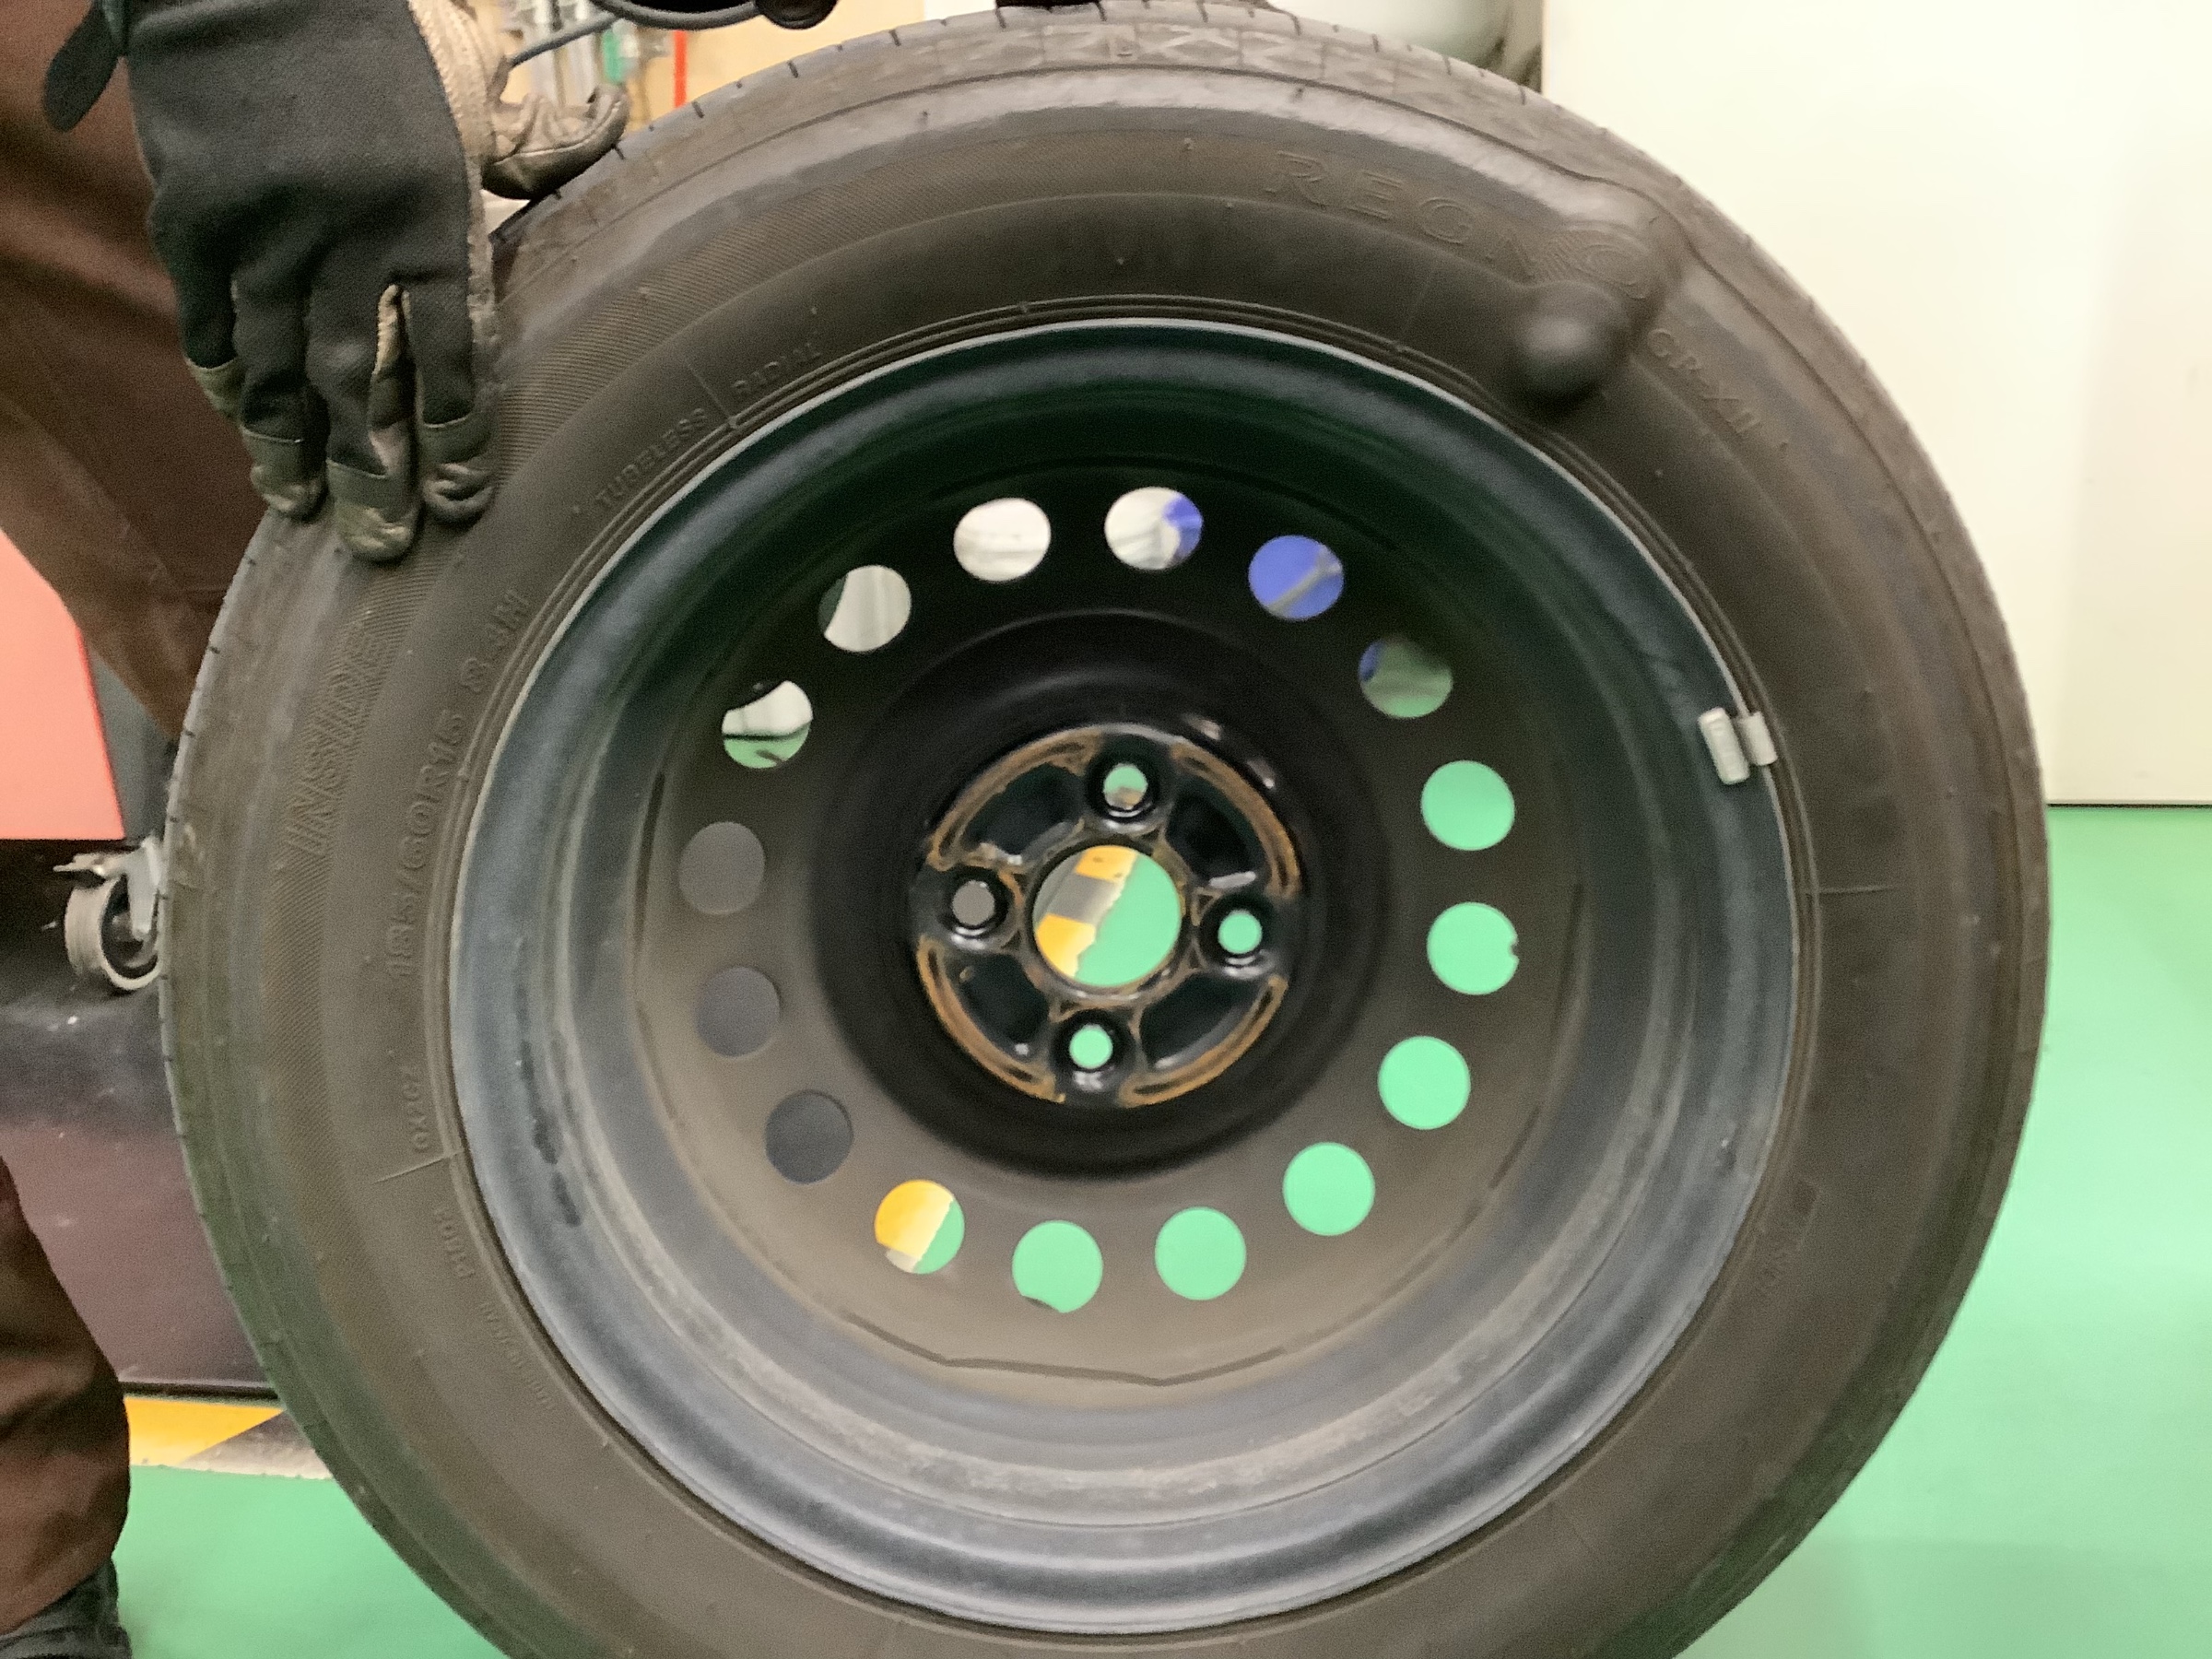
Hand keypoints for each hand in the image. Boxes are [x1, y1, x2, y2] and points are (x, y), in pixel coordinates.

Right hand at [46, 0, 627, 559]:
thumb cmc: (384, 35)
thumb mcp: (474, 90)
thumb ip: (534, 149)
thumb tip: (610, 137)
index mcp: (433, 216)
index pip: (452, 356)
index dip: (457, 438)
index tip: (463, 499)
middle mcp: (351, 241)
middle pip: (362, 387)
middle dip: (375, 475)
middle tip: (384, 544)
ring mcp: (266, 235)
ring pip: (279, 370)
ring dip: (290, 447)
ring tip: (301, 506)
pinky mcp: (195, 220)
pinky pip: (211, 321)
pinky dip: (226, 373)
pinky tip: (241, 419)